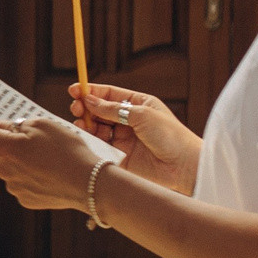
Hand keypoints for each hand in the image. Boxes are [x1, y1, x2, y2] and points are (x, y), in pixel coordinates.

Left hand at [0, 91, 100, 210]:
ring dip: (17, 154)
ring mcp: (12, 186)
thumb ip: (15, 125)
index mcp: (3, 147)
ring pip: (6, 163)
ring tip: (46, 152)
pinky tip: (48, 169)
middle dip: (2, 136)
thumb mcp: (42, 125)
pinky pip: (18, 179)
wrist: (91, 184)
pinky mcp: (23, 197)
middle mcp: (2, 169)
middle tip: (25, 130)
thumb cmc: (68, 150)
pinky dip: (28, 171)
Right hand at [68, 82, 200, 193]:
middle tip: (77, 109)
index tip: (73, 90)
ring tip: (81, 124)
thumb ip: (113, 108)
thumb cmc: (171, 136)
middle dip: (85, 108)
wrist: (183, 166)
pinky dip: (90, 140)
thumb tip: (89, 100)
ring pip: (96, 128)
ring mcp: (123, 138)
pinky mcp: (119, 155)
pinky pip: (99, 145)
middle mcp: (128, 120)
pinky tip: (86, 136)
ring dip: (86, 124)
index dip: (91, 91)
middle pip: (99, 110)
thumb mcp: (141, 114)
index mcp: (137, 104)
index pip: (109, 94)